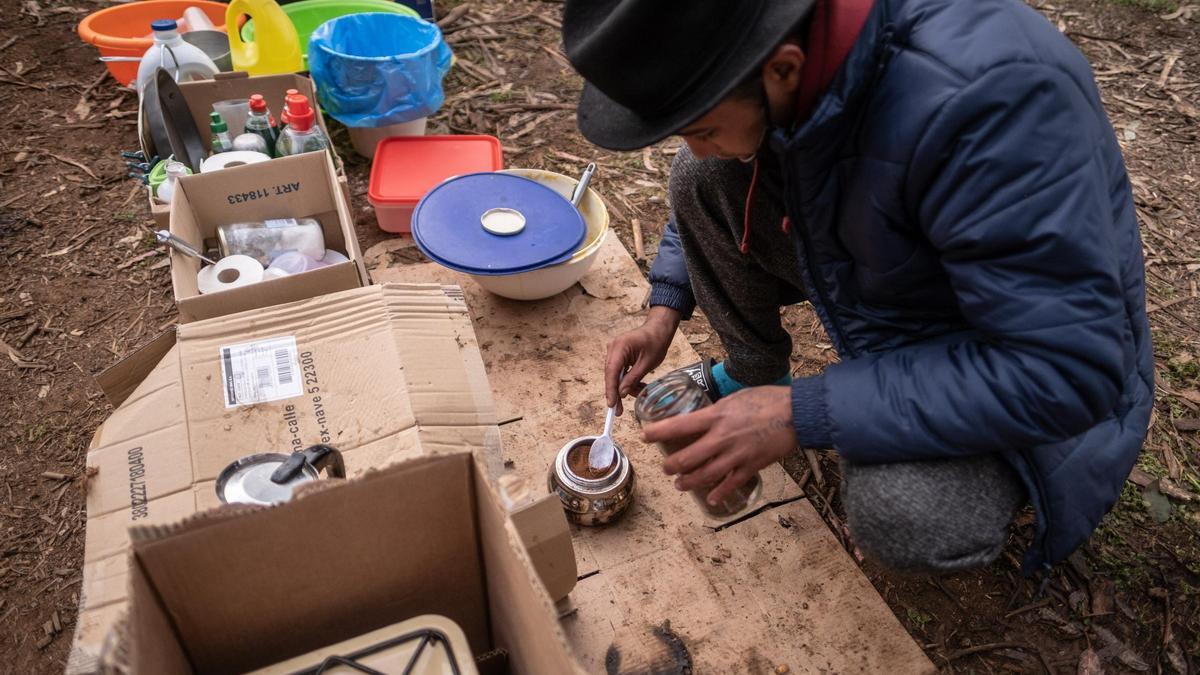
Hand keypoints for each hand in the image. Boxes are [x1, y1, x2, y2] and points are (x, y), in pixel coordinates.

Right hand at [605, 306, 680, 414]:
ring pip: (615, 375)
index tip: (611, 404)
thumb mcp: (647, 363)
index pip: (611, 372)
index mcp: (620, 347)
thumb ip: (633, 378)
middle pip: (611, 375)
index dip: (610, 390)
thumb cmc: (655, 342)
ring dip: (625, 386)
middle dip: (616, 392)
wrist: (658, 329)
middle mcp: (613, 348)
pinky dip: (627, 379)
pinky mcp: (618, 354)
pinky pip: (619, 371)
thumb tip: (621, 393)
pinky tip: (638, 385)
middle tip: (619, 411)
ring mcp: (614, 350)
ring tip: (640, 391)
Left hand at [643, 385, 794, 505]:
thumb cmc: (766, 400)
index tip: (644, 436)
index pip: (679, 425)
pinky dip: (718, 493)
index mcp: (716, 416)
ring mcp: (736, 455)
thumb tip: (704, 419)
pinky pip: (730, 484)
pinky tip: (710, 499)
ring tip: (679, 484)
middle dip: (671, 466)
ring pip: (704, 475)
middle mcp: (721, 437)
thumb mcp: (734, 398)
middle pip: (687, 457)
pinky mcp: (751, 466)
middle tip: (665, 467)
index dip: (658, 432)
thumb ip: (717, 411)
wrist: (796, 413)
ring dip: (688, 482)